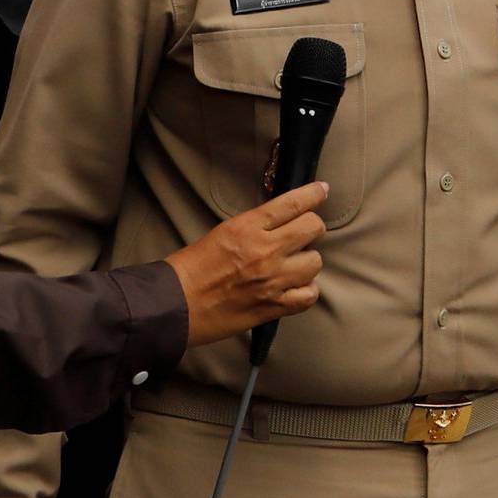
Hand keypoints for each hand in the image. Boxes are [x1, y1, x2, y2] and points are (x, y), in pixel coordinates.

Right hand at [166, 184, 325, 344]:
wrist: (176, 305)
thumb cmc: (192, 268)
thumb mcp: (223, 231)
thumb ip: (257, 225)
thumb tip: (285, 220)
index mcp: (248, 227)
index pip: (293, 203)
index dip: (314, 194)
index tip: (321, 190)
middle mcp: (265, 251)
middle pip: (313, 228)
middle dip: (312, 228)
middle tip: (301, 234)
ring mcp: (272, 281)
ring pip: (315, 262)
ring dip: (307, 261)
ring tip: (292, 264)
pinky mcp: (273, 307)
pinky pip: (309, 295)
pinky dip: (306, 290)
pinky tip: (294, 286)